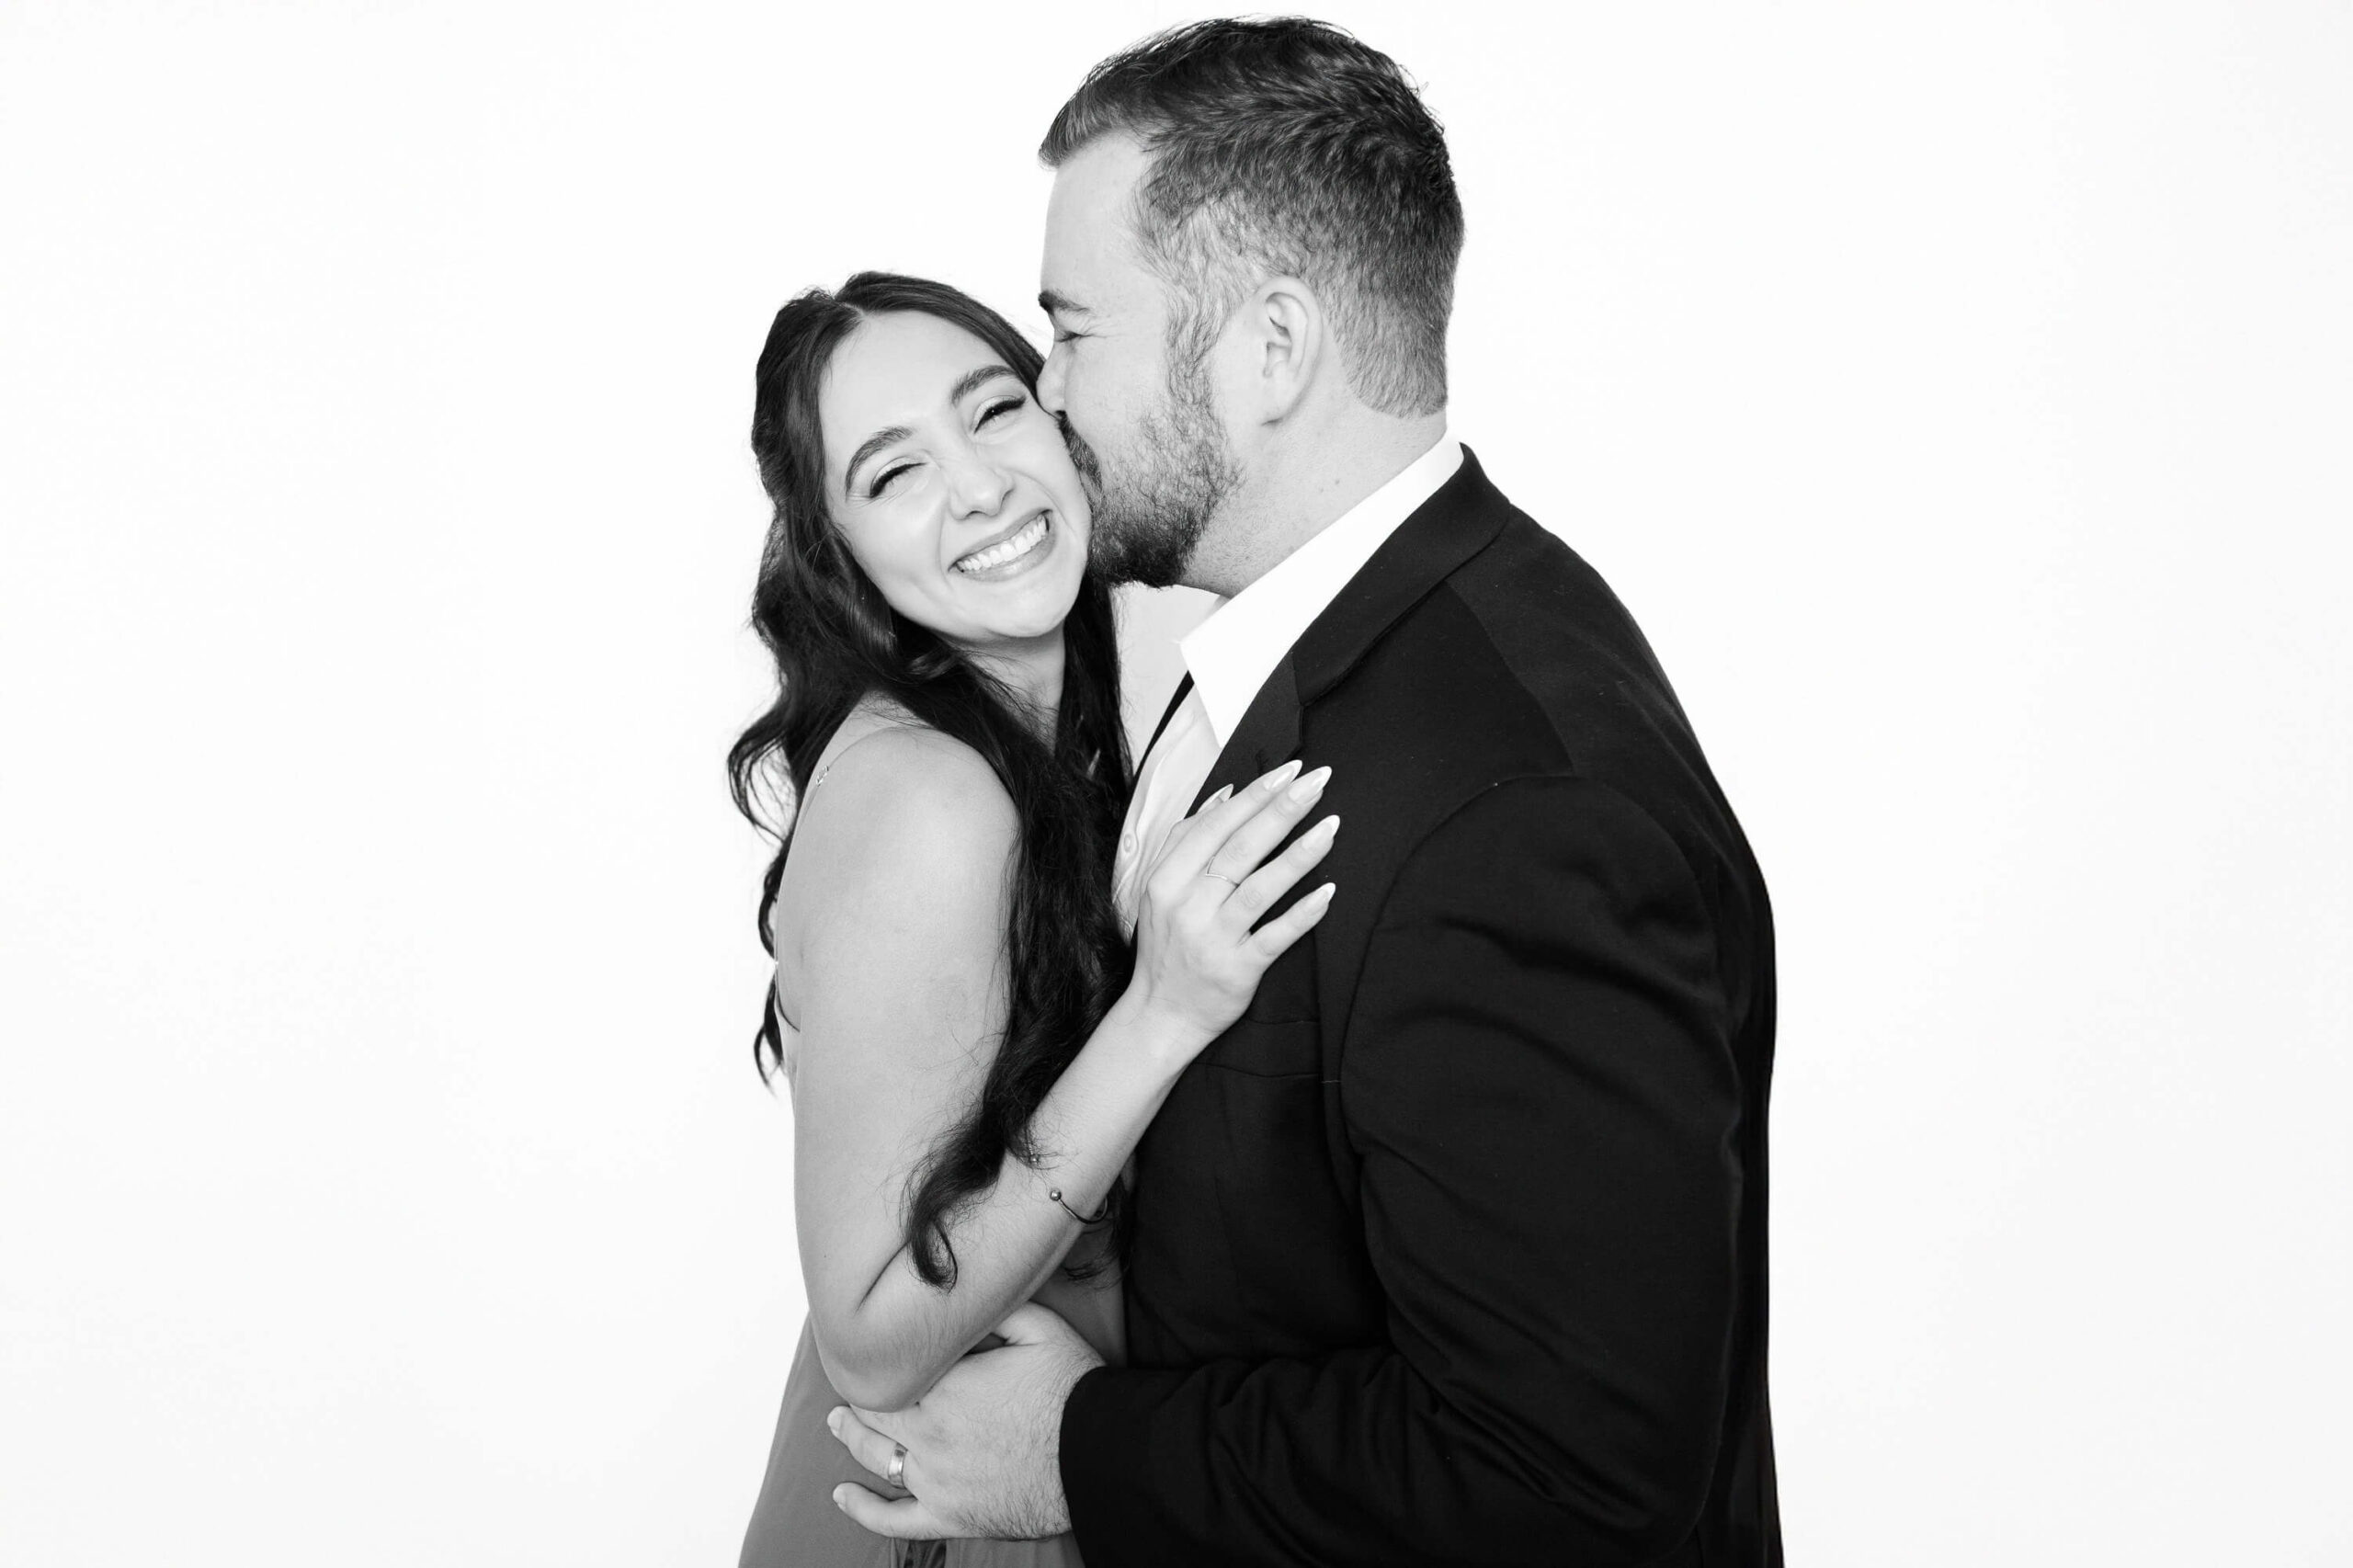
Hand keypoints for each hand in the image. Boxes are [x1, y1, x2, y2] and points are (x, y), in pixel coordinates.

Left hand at [829, 1302, 1101, 1540]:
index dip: (878, 1356)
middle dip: (857, 1395)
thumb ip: (994, 1309)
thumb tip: (961, 1297)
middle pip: (875, 1411)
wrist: (1099, 1455)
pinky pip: (895, 1521)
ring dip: (851, 1436)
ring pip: (877, 1456)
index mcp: (945, 1385)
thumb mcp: (1040, 1326)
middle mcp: (930, 1432)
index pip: (892, 1369)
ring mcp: (936, 1479)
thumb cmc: (1073, 1389)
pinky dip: (864, 1509)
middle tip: (846, 1381)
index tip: (872, 1343)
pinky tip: (843, 1496)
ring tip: (837, 1423)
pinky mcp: (950, 1515)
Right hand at [1129, 759, 1338, 1041]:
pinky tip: (1328, 891)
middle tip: (1318, 781)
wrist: (1161, 1014)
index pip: (1216, 826)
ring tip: (1332, 826)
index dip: (1255, 796)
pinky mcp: (1238, 969)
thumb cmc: (1168, 946)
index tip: (1289, 771)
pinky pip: (1275, 936)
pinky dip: (1302, 913)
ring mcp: (1213, 938)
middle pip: (1240, 849)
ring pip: (1260, 888)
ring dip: (1299, 854)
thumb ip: (1188, 839)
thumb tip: (1225, 795)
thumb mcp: (1161, 889)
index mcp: (1167, 878)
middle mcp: (1188, 905)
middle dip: (1282, 811)